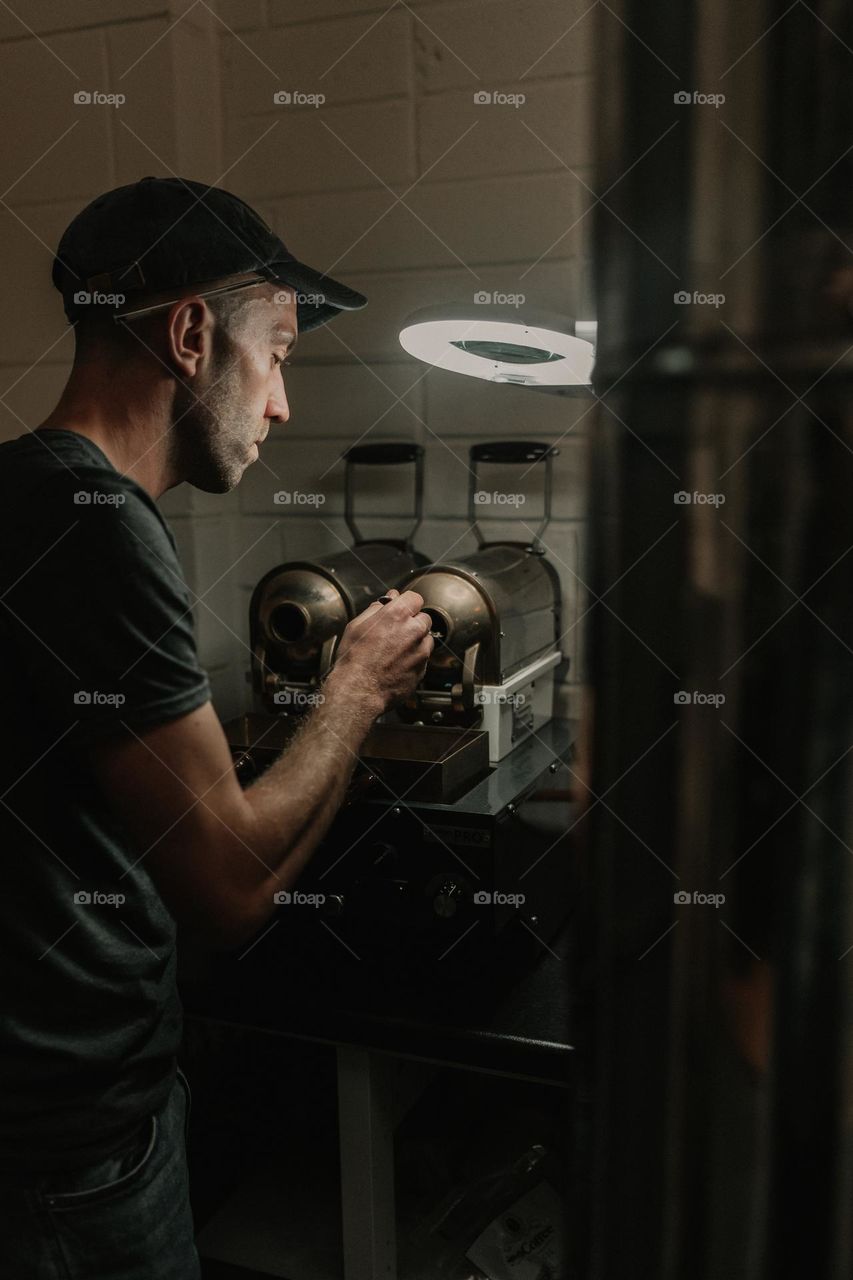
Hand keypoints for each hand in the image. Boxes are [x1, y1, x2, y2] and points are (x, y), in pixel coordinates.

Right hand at [333, 588, 433, 709]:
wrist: (359, 690)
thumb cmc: (354, 659)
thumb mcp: (357, 626)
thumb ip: (376, 609)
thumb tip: (387, 600)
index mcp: (398, 614)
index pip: (415, 598)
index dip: (406, 604)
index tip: (401, 610)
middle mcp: (414, 630)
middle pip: (424, 618)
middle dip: (412, 623)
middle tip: (394, 633)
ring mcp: (421, 651)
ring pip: (426, 638)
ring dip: (416, 641)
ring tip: (395, 651)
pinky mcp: (423, 668)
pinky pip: (424, 658)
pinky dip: (415, 659)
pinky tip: (397, 664)